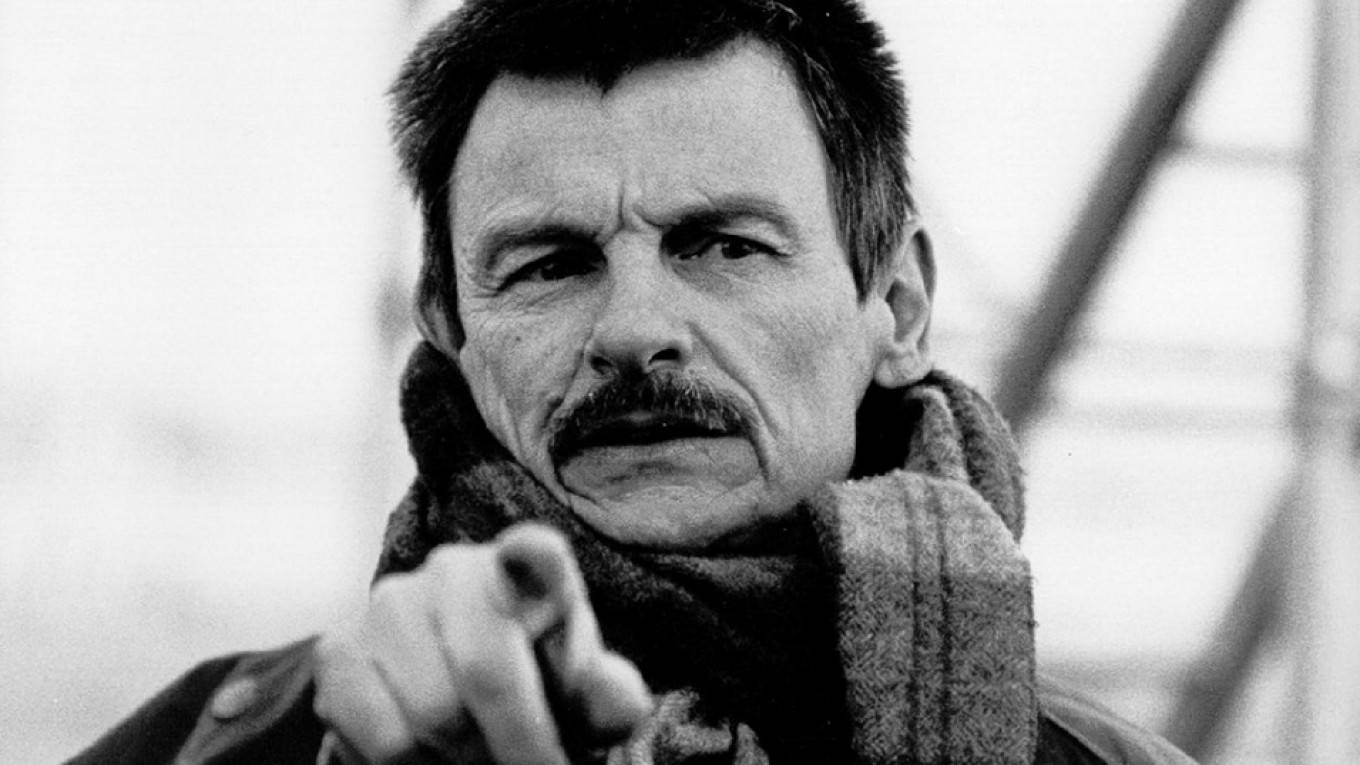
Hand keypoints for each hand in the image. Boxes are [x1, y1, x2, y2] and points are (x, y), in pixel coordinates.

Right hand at [313, 523, 651, 763]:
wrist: (466, 705)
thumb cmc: (540, 693)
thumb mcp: (586, 700)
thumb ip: (607, 695)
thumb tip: (600, 685)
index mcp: (528, 568)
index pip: (538, 553)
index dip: (537, 562)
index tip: (540, 578)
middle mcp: (455, 569)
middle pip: (486, 672)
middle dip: (515, 745)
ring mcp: (390, 603)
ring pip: (430, 715)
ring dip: (460, 761)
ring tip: (477, 761)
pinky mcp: (338, 648)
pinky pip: (378, 735)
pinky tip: (431, 760)